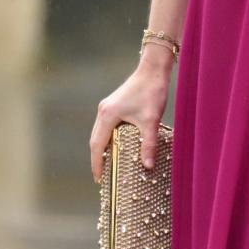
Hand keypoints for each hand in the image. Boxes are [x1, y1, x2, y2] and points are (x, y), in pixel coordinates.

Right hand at [90, 55, 171, 180]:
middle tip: (101, 176)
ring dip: (101, 148)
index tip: (99, 179)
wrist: (153, 69)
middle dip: (97, 158)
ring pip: (99, 132)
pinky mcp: (114, 104)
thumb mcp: (151, 121)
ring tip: (107, 164)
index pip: (97, 145)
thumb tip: (148, 166)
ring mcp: (107, 106)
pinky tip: (116, 146)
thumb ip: (148, 144)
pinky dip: (107, 138)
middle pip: (95, 139)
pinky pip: (106, 126)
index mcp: (108, 115)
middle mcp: (103, 111)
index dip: (97, 163)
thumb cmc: (152, 92)